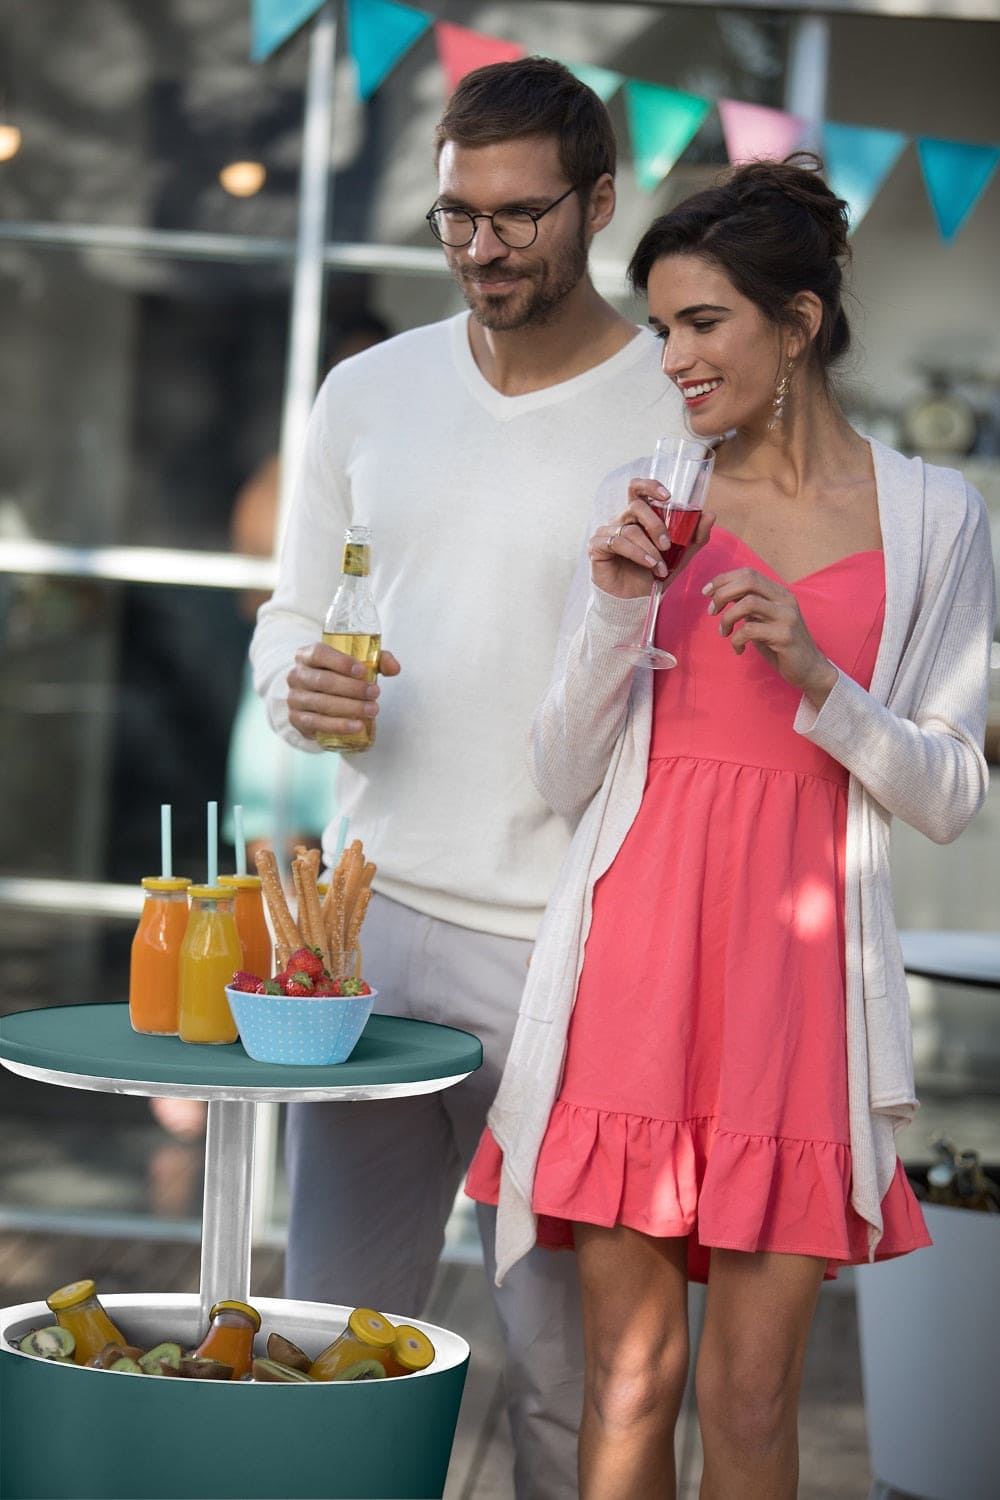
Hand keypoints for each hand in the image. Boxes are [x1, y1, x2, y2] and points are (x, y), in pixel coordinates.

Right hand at [287, 642, 400, 741]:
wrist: (316, 701)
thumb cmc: (338, 678)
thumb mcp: (356, 665)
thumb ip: (377, 662)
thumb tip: (394, 668)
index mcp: (307, 656)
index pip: (319, 654)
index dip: (341, 662)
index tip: (363, 671)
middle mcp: (296, 675)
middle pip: (324, 681)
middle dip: (353, 688)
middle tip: (375, 693)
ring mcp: (294, 698)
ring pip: (322, 703)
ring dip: (350, 708)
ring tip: (372, 710)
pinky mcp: (296, 719)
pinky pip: (317, 723)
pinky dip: (338, 725)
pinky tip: (357, 726)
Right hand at [589, 475, 713, 598]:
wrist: (635, 602)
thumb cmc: (652, 576)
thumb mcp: (680, 556)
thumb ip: (695, 537)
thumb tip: (710, 514)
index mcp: (637, 517)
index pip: (637, 489)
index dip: (650, 486)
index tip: (667, 496)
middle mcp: (620, 521)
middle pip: (636, 506)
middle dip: (656, 525)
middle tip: (668, 545)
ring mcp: (606, 533)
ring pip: (630, 529)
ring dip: (650, 549)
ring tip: (660, 567)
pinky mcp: (596, 547)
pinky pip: (617, 542)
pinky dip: (637, 554)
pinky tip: (648, 565)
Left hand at [703, 567, 837, 703]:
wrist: (809, 669)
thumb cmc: (780, 645)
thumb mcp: (762, 620)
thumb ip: (747, 606)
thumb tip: (720, 595)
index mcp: (778, 592)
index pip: (748, 573)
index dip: (723, 579)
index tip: (706, 592)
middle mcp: (785, 599)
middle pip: (748, 581)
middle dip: (722, 593)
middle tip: (712, 611)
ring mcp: (786, 616)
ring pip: (748, 603)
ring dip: (727, 618)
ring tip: (723, 632)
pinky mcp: (785, 636)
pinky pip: (750, 630)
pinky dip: (736, 640)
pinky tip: (738, 649)